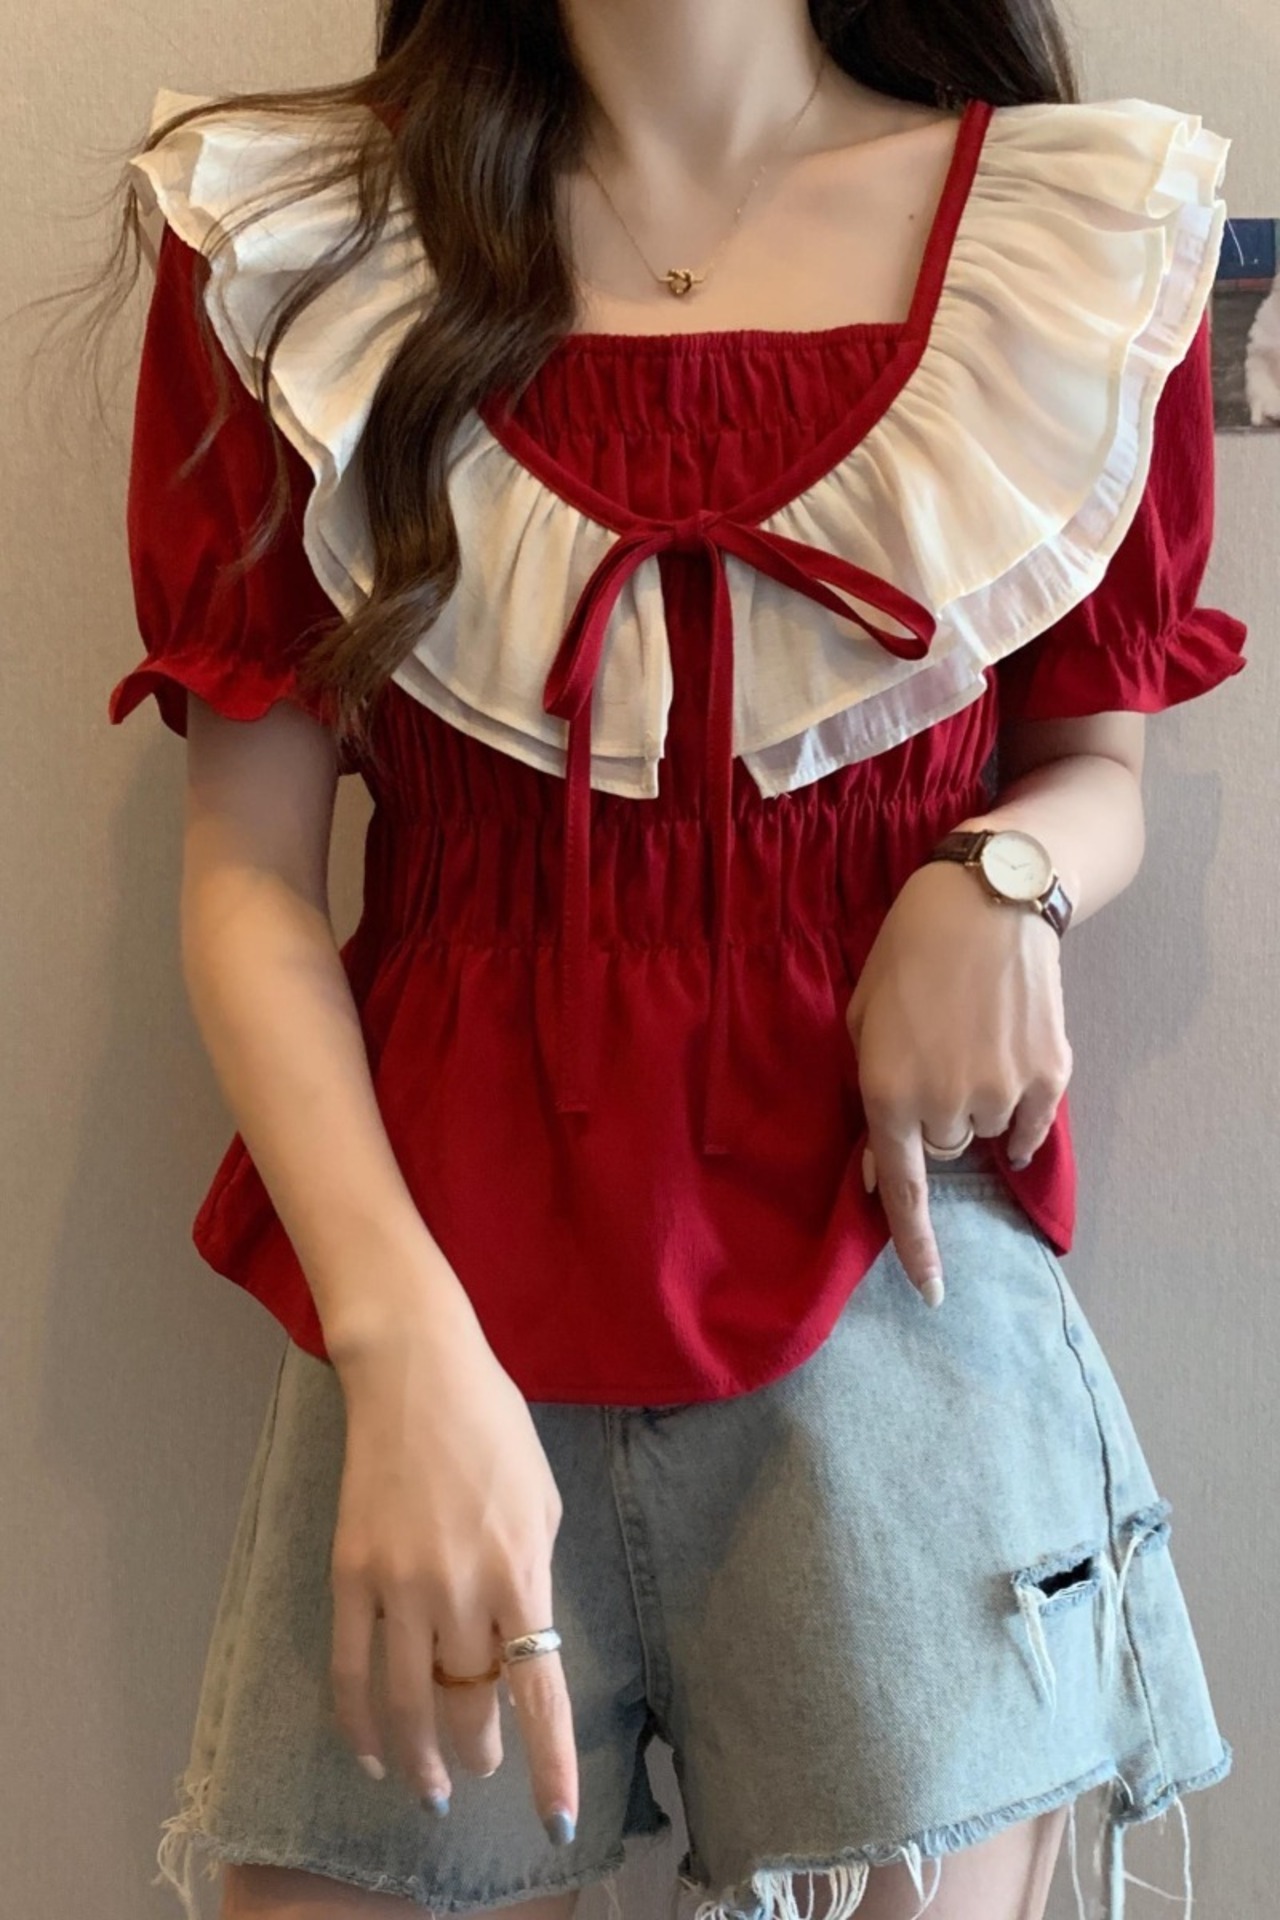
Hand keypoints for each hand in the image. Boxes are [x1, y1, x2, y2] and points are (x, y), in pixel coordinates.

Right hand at [328, 1307, 576, 1842]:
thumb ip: (530, 1575)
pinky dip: (359, 1725)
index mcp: (521, 1569)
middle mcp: (461, 1587)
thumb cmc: (494, 1427)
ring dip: (422, 1759)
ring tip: (431, 1789)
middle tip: (482, 1766)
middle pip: (470, 1702)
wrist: (416, 1372)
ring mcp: (399, 1584)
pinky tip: (372, 1753)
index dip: (547, 1762)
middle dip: (481, 1749)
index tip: (553, 1816)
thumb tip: (515, 1639)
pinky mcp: (350, 1573)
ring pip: (407, 1704)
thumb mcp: (541, 1499)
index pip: (537, 1691)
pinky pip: (350, 1671)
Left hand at [846, 859, 1072, 1304]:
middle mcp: (947, 1103)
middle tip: (935, 1052)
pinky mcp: (1050, 1075)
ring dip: (978, 1102)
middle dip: (935, 1116)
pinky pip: (1032, 1126)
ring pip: (987, 1132)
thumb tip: (878, 1174)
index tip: (931, 1293)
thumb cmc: (907, 955)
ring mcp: (1004, 1092)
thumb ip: (870, 1101)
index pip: (901, 1190)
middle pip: (944, 1150)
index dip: (916, 1247)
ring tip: (973, 1035)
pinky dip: (1021, 1110)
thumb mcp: (862, 1022)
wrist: (985, 901)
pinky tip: (1010, 1060)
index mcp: (888, 1092)